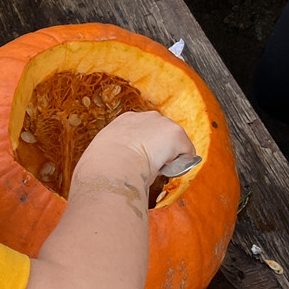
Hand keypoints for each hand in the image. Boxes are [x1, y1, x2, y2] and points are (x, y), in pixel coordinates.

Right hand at [75, 110, 195, 186]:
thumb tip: (112, 170)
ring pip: (175, 142)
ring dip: (171, 156)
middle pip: (162, 133)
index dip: (145, 146)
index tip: (142, 160)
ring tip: (158, 171)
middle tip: (151, 167)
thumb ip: (113, 156)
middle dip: (160, 149)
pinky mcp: (175, 134)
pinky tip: (168, 171)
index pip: (143, 131)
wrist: (112, 162)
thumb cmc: (101, 165)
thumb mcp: (103, 155)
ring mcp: (162, 124)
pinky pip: (187, 153)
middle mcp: (145, 117)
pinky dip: (183, 164)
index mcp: (125, 121)